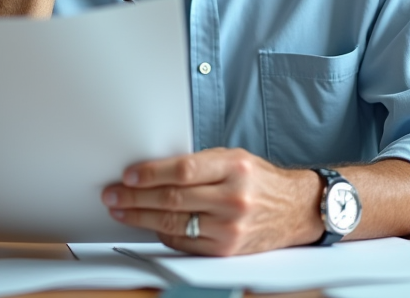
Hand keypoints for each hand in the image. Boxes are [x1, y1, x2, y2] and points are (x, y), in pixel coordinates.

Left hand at [101, 148, 321, 255]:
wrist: (295, 209)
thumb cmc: (260, 180)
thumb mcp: (234, 159)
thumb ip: (200, 164)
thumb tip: (154, 169)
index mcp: (235, 168)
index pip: (183, 170)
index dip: (151, 173)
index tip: (129, 175)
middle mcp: (234, 198)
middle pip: (173, 198)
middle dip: (136, 196)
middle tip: (114, 194)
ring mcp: (231, 227)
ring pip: (174, 223)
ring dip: (141, 217)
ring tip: (122, 210)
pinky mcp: (227, 249)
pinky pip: (184, 242)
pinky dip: (163, 233)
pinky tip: (149, 224)